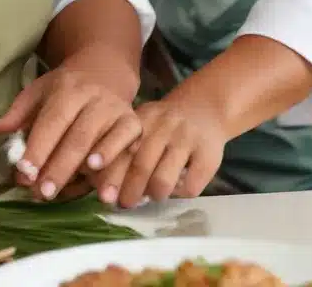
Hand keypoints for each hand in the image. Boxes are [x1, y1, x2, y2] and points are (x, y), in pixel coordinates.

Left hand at [0, 48, 140, 201]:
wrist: (104, 71)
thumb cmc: (66, 88)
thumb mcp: (39, 91)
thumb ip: (19, 113)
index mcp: (68, 90)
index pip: (52, 121)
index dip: (39, 148)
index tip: (25, 173)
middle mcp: (95, 99)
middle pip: (77, 137)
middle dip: (59, 167)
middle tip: (42, 194)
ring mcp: (117, 111)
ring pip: (103, 143)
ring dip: (89, 171)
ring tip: (75, 192)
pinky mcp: (133, 123)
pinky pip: (127, 147)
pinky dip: (116, 167)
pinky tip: (104, 187)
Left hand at [90, 94, 227, 208]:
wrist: (204, 108)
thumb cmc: (163, 126)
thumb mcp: (143, 126)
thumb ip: (125, 148)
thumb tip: (104, 186)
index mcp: (143, 119)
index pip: (122, 148)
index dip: (110, 173)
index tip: (103, 194)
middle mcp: (164, 126)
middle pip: (141, 165)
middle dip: (129, 191)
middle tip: (124, 204)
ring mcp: (187, 139)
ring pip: (163, 180)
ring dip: (154, 194)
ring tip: (153, 195)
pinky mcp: (208, 155)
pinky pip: (189, 187)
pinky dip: (180, 195)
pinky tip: (176, 189)